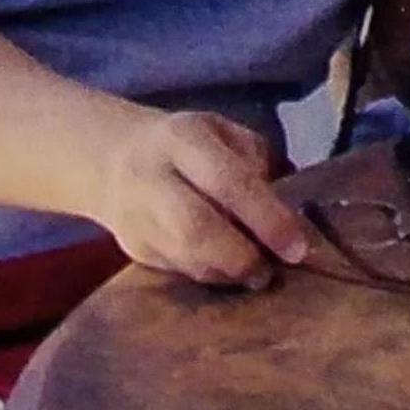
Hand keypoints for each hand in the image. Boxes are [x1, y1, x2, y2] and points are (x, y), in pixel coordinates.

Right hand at [92, 111, 311, 288]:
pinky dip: (208, 277)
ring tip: (256, 275)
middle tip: (272, 273)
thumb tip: (283, 209)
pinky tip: (229, 273)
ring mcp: (136, 219)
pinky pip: (175, 270)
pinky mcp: (133, 249)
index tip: (296, 248)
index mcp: (182, 140)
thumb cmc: (188, 144)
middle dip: (241, 257)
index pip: (228, 181)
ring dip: (226, 273)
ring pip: (183, 258)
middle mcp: (152, 179)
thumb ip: (255, 162)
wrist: (112, 158)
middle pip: (196, 228)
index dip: (266, 218)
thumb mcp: (224, 132)